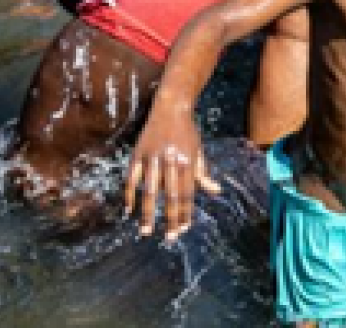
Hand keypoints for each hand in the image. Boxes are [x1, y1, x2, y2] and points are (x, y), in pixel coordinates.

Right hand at [123, 101, 220, 241]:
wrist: (171, 107)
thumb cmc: (187, 133)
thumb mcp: (199, 151)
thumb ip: (204, 173)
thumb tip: (216, 192)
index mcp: (187, 161)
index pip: (187, 193)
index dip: (185, 212)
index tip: (183, 229)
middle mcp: (171, 160)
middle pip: (171, 195)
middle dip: (170, 218)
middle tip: (169, 237)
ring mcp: (153, 156)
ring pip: (150, 189)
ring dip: (148, 212)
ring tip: (146, 230)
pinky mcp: (138, 153)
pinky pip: (132, 177)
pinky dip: (130, 194)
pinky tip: (129, 209)